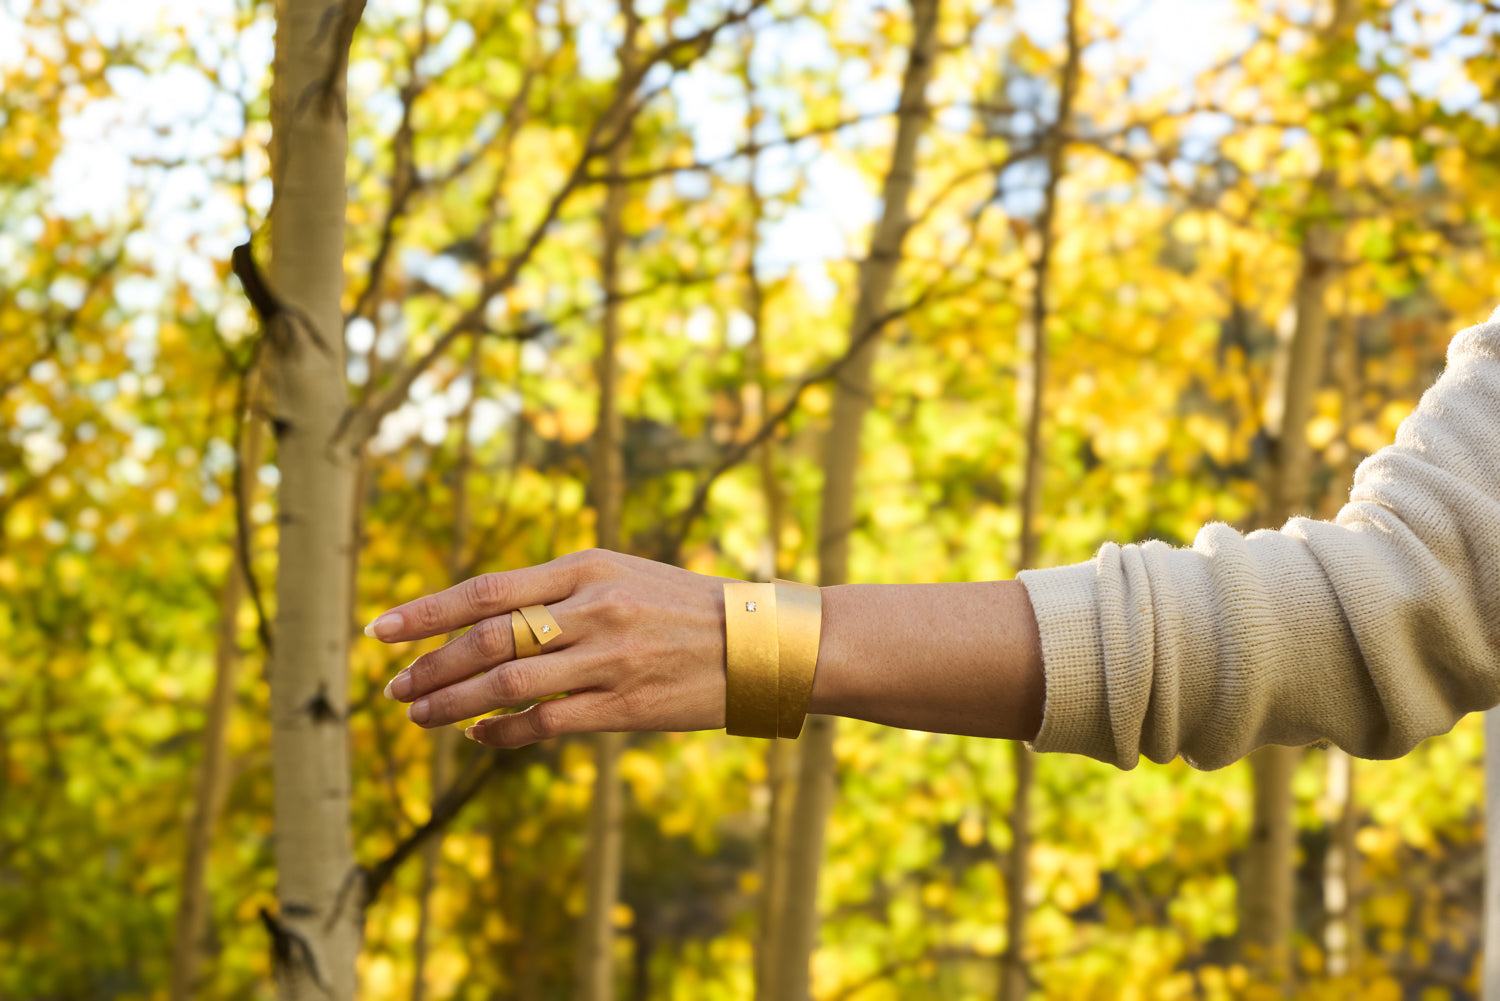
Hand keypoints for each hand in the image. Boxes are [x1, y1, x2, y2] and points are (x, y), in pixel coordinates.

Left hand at [367, 549, 730, 746]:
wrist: (761, 641)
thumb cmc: (683, 607)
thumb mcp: (620, 576)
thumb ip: (557, 593)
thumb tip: (484, 621)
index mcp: (586, 568)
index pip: (486, 590)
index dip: (426, 612)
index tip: (380, 630)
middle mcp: (592, 609)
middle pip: (488, 639)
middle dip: (431, 666)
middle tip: (395, 689)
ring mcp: (608, 659)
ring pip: (508, 682)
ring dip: (454, 703)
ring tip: (420, 717)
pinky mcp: (625, 706)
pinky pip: (547, 723)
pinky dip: (504, 731)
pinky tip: (480, 736)